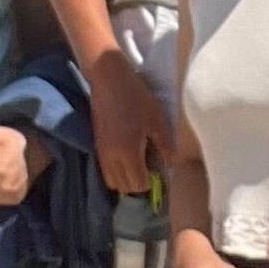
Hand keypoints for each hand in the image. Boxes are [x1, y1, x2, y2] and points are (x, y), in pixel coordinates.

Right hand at [86, 52, 165, 194]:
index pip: (138, 185)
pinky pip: (105, 170)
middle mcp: (112, 158)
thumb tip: (172, 163)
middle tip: (150, 171)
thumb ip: (165, 146)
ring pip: (111, 181)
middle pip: (123, 188)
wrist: (108, 80)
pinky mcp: (96, 145)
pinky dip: (116, 171)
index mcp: (128, 154)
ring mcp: (101, 153)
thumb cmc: (137, 98)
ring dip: (125, 180)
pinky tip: (127, 158)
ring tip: (138, 166)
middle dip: (137, 185)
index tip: (159, 173)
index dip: (150, 184)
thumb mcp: (157, 120)